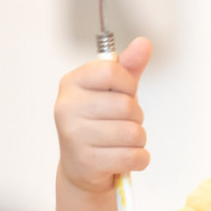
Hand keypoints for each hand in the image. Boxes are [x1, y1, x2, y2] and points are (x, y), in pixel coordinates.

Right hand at [54, 37, 152, 194]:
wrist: (82, 167)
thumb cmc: (101, 121)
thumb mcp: (115, 91)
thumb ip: (129, 66)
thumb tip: (144, 43)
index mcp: (71, 83)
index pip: (111, 71)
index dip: (127, 84)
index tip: (124, 93)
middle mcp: (66, 107)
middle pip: (126, 105)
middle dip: (136, 116)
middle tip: (123, 122)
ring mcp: (74, 136)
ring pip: (133, 133)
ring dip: (138, 139)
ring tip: (122, 141)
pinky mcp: (86, 162)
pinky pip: (133, 156)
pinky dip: (139, 158)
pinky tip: (124, 157)